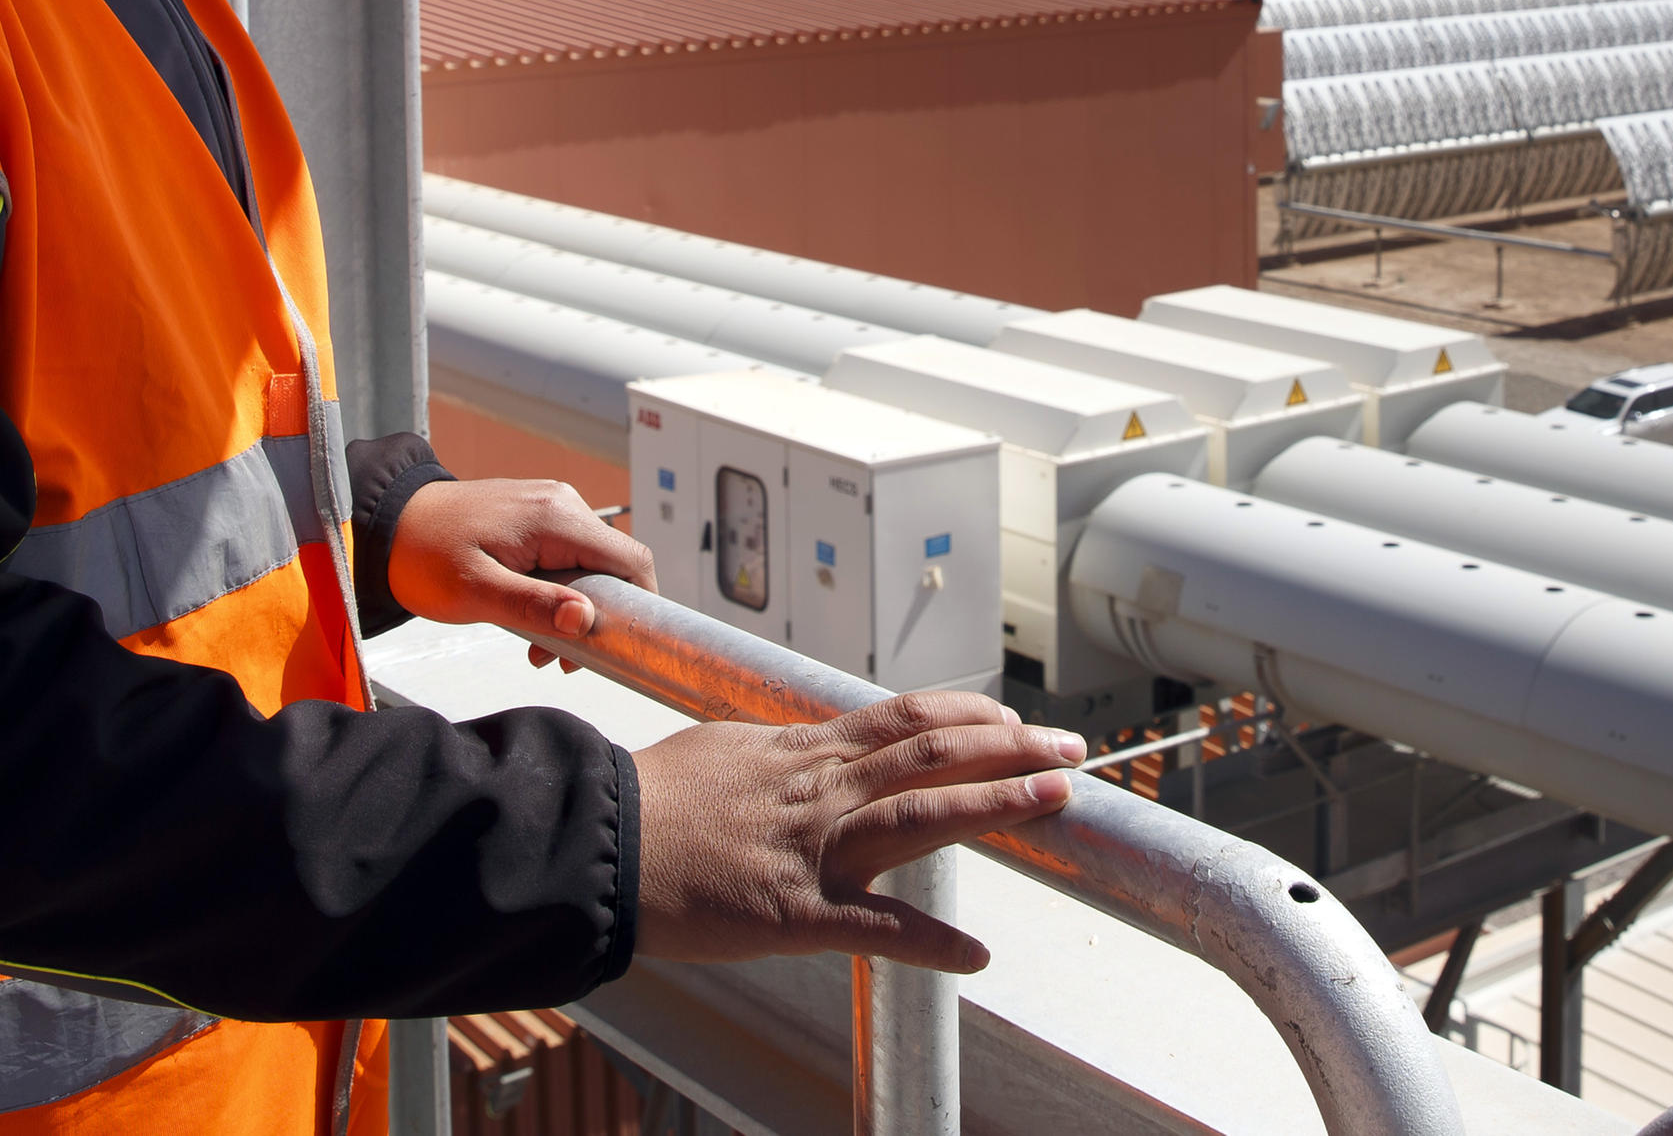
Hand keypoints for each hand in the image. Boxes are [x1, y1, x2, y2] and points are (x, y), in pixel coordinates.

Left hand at [387, 478, 655, 661]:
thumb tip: (586, 619)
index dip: (640, 605)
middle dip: (599, 617)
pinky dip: (558, 592)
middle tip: (564, 661)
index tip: (623, 646)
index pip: (630, 559)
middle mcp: (562, 503)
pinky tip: (529, 621)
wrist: (387, 525)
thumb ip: (534, 606)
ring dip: (574, 610)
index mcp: (556, 517)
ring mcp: (549, 507)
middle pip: (613, 565)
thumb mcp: (475, 592)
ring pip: (589, 565)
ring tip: (538, 650)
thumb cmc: (423, 556)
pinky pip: (566, 556)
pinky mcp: (535, 517)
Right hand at [631, 695, 1081, 971]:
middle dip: (1013, 748)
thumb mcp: (728, 749)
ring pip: (923, 815)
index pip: (908, 719)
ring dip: (998, 806)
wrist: (599, 842)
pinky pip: (876, 926)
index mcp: (807, 751)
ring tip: (1058, 798)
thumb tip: (814, 742)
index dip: (973, 716)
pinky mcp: (795, 911)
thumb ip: (784, 751)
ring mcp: (814, 848)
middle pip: (935, 753)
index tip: (1017, 720)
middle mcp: (823, 789)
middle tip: (1072, 747)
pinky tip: (974, 956)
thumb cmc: (653, 799)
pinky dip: (931, 941)